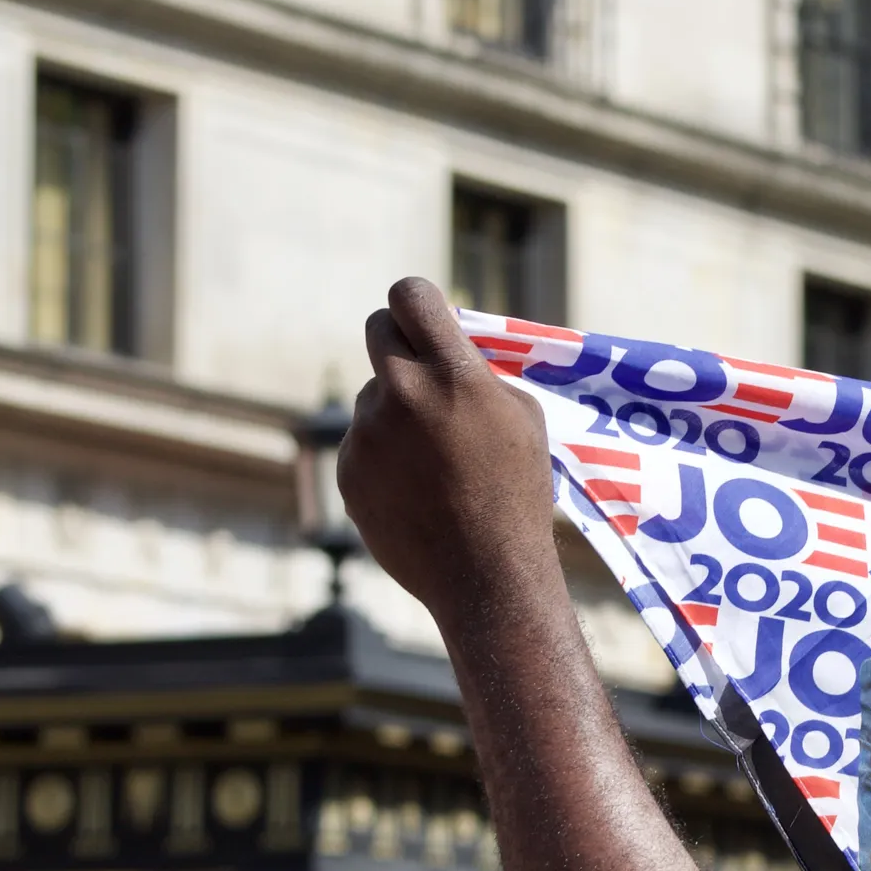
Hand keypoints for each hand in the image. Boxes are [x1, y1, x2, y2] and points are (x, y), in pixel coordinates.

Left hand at [340, 278, 554, 623]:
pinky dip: (384, 458)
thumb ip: (478, 374)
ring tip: (434, 462)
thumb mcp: (522, 417)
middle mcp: (403, 394)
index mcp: (453, 374)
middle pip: (377, 330)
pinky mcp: (348, 470)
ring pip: (373, 395)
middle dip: (397, 341)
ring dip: (395, 412)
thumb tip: (446, 349)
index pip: (410, 295)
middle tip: (419, 370)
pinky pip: (362, 443)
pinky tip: (416, 492)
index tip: (423, 317)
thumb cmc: (518, 493)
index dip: (417, 302)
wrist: (486, 575)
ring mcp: (368, 433)